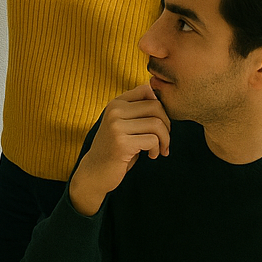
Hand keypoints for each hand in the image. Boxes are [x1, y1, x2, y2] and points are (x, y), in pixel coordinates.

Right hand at [67, 83, 171, 216]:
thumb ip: (136, 110)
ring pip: (157, 124)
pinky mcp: (122, 143)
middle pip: (156, 106)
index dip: (160, 104)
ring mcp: (116, 126)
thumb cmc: (115, 148)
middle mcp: (114, 111)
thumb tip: (159, 95)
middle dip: (167, 125)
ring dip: (165, 139)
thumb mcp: (122, 124)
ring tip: (159, 149)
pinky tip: (151, 156)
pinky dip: (157, 149)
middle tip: (164, 139)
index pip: (146, 90)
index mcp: (115, 103)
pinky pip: (153, 140)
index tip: (159, 122)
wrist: (95, 172)